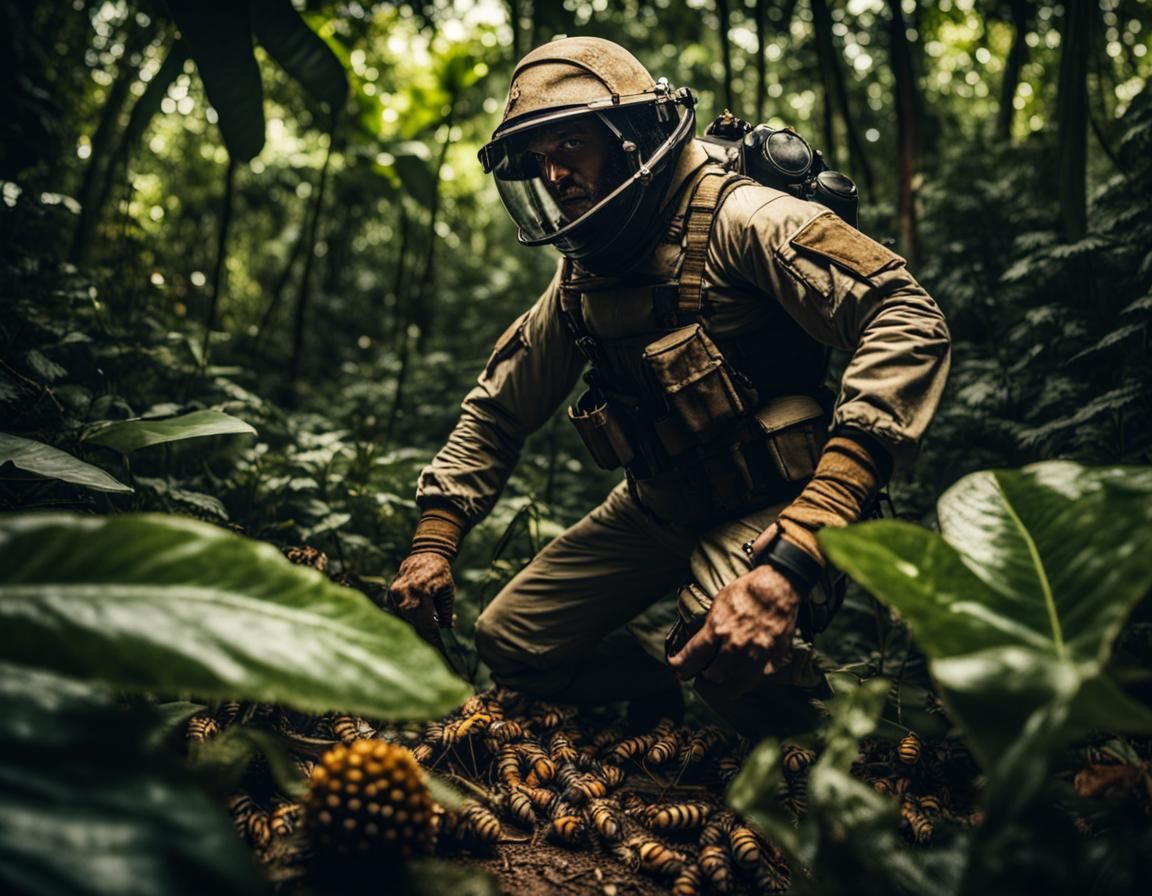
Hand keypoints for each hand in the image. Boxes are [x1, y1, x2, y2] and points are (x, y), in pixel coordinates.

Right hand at [387, 552, 454, 648]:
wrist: (426, 556)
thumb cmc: (440, 575)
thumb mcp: (448, 592)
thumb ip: (447, 612)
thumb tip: (447, 628)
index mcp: (422, 592)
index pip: (425, 624)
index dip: (431, 639)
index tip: (438, 649)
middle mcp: (405, 592)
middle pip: (411, 624)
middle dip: (423, 635)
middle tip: (433, 642)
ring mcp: (395, 593)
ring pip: (402, 620)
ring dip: (414, 626)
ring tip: (427, 628)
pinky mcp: (390, 593)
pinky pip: (396, 613)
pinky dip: (406, 618)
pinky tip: (416, 618)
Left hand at [667, 564, 800, 693]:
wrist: (778, 586)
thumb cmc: (747, 590)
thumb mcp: (720, 602)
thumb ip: (711, 624)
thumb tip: (701, 640)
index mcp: (717, 628)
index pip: (693, 656)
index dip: (681, 665)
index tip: (676, 667)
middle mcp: (735, 644)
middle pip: (714, 674)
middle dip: (707, 673)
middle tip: (706, 670)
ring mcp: (755, 652)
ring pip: (735, 679)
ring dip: (728, 675)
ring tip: (726, 669)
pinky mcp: (772, 656)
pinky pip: (757, 675)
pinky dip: (749, 673)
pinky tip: (747, 665)